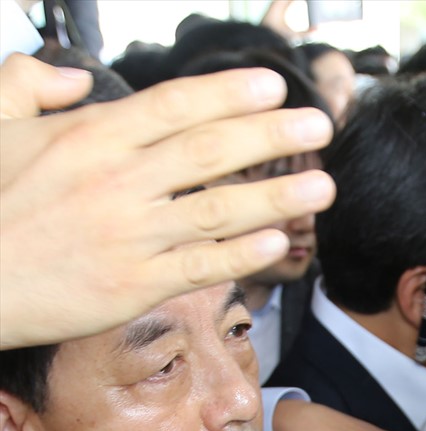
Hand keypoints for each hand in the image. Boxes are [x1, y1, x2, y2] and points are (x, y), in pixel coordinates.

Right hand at [0, 54, 334, 347]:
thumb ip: (31, 84)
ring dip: (275, 196)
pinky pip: (200, 265)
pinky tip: (277, 242)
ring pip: (217, 209)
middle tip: (318, 127)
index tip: (272, 86)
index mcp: (93, 136)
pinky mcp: (134, 284)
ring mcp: (131, 234)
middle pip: (211, 150)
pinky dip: (241, 254)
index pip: (176, 105)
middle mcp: (120, 180)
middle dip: (272, 137)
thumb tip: (74, 76)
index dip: (230, 94)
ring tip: (320, 187)